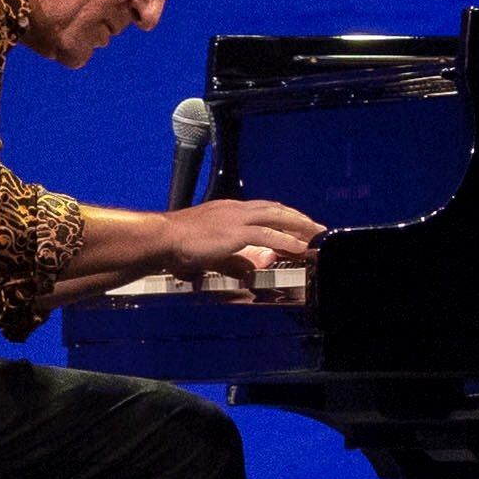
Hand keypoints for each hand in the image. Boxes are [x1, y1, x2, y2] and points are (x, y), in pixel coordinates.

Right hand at [160, 198, 322, 276]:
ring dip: (299, 226)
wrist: (161, 238)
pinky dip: (286, 240)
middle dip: (298, 218)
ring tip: (316, 234)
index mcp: (228, 210)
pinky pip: (268, 235)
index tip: (298, 223)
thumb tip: (251, 269)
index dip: (283, 215)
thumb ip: (234, 259)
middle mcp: (235, 209)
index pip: (264, 209)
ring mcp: (236, 219)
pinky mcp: (235, 232)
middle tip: (317, 227)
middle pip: (276, 209)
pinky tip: (299, 246)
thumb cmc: (178, 245)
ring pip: (276, 218)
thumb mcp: (212, 251)